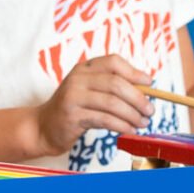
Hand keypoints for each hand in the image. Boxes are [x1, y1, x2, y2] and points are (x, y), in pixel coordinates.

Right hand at [35, 54, 153, 154]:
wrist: (43, 127)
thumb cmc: (73, 109)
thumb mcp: (89, 90)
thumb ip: (111, 86)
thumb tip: (146, 89)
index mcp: (84, 68)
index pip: (113, 62)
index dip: (134, 72)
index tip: (150, 84)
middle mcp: (77, 78)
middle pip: (116, 83)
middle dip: (138, 98)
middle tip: (150, 110)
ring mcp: (73, 96)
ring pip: (112, 103)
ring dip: (132, 114)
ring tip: (142, 123)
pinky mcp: (72, 116)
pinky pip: (104, 119)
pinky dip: (122, 125)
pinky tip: (129, 130)